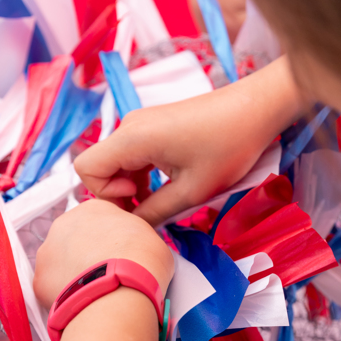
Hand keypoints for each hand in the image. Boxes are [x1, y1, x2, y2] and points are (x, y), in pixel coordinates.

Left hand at [33, 199, 173, 308]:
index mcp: (93, 209)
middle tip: (104, 276)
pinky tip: (81, 304)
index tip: (118, 257)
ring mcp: (47, 251)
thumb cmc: (142, 262)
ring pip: (60, 264)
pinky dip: (64, 297)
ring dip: (73, 276)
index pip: (99, 223)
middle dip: (86, 257)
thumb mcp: (151, 238)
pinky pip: (52, 288)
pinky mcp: (38, 279)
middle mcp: (64, 224)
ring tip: (94, 293)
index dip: (111, 242)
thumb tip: (134, 251)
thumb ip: (136, 238)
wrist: (119, 291)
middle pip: (75, 241)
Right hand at [74, 57, 305, 227]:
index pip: (85, 169)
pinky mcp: (152, 126)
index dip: (104, 194)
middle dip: (118, 194)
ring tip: (163, 199)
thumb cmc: (228, 147)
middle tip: (151, 210)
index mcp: (132, 138)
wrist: (255, 109)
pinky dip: (140, 175)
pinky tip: (166, 185)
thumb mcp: (192, 191)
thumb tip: (135, 231)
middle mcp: (129, 126)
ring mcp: (139, 124)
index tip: (138, 201)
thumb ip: (155, 213)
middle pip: (99, 167)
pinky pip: (130, 155)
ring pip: (114, 163)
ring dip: (130, 186)